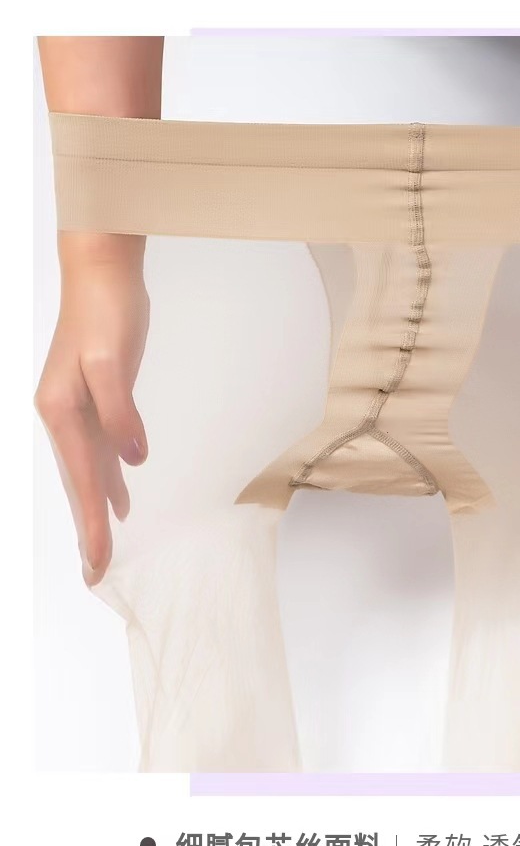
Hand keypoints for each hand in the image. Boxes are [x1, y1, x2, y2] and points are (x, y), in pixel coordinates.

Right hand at [35, 232, 149, 585]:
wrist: (102, 273)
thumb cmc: (107, 313)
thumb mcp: (113, 360)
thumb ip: (121, 411)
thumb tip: (133, 460)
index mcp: (61, 412)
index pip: (80, 480)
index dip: (91, 524)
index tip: (98, 564)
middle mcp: (63, 415)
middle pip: (77, 482)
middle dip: (88, 528)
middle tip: (95, 572)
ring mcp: (78, 407)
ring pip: (88, 470)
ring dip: (96, 507)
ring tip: (103, 545)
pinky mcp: (96, 398)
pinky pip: (100, 449)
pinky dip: (108, 476)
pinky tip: (121, 493)